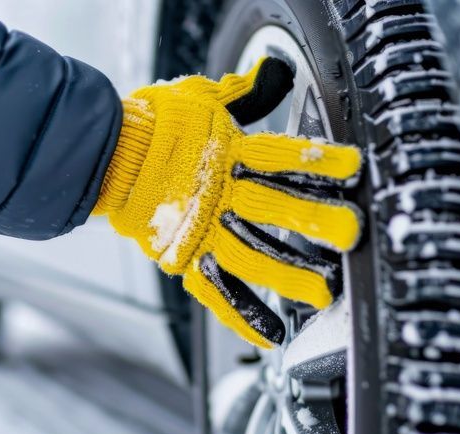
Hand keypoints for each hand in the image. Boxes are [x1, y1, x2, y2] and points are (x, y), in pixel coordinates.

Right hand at [94, 57, 362, 348]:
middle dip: (315, 222)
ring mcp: (200, 231)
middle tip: (351, 234)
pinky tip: (272, 334)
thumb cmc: (153, 125)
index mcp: (226, 153)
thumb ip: (239, 94)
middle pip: (273, 209)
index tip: (353, 170)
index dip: (318, 162)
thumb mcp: (198, 99)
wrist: (106, 158)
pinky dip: (242, 315)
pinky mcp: (183, 257)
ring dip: (288, 276)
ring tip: (321, 294)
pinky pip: (216, 292)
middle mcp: (218, 195)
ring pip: (251, 258)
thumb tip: (273, 72)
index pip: (280, 157)